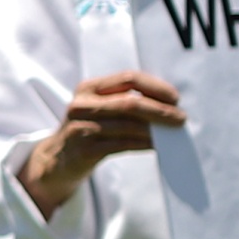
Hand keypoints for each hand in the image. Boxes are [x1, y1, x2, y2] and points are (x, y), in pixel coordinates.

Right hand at [18, 70, 185, 217]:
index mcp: (88, 88)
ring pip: (128, 126)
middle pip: (129, 103)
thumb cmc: (88, 130)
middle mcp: (82, 105)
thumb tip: (167, 104)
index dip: (155, 87)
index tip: (175, 98)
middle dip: (160, 110)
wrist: (57, 160)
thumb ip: (123, 101)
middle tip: (181, 118)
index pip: (128, 78)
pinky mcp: (85, 151)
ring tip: (173, 133)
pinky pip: (123, 145)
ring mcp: (81, 128)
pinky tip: (157, 145)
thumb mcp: (98, 109)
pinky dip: (144, 144)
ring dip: (156, 130)